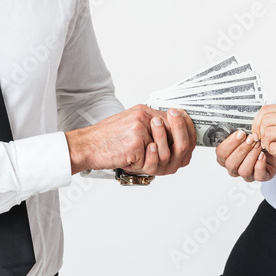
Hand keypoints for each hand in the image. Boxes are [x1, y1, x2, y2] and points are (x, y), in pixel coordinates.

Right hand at [64, 105, 194, 174]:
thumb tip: (176, 138)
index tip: (188, 143)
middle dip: (180, 151)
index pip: (178, 120)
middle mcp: (145, 116)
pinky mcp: (136, 142)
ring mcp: (141, 128)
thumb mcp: (131, 127)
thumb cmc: (107, 140)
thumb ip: (152, 130)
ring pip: (166, 152)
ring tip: (141, 159)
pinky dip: (142, 165)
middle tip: (172, 159)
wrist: (87, 145)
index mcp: (145, 111)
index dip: (188, 134)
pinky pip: (151, 160)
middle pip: (179, 135)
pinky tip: (132, 160)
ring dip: (155, 161)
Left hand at [140, 107, 195, 175]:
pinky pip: (153, 163)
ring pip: (166, 154)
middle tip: (172, 113)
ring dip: (161, 136)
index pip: (191, 139)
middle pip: (183, 145)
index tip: (179, 111)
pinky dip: (152, 153)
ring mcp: (164, 166)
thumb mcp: (164, 132)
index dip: (186, 125)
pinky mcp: (150, 169)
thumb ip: (172, 125)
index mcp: (183, 152)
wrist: (132, 152)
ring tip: (156, 121)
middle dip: (178, 127)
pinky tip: (150, 143)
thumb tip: (178, 111)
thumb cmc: (150, 141)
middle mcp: (176, 160)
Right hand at [215, 129, 275, 181]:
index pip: (221, 153)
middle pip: (231, 164)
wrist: (273, 143)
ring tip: (258, 145)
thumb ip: (238, 133)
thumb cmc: (257, 138)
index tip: (240, 133)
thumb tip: (237, 131)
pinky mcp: (260, 177)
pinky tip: (263, 155)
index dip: (230, 143)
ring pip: (244, 171)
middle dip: (242, 149)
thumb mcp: (246, 132)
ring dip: (251, 156)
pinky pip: (258, 176)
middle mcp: (234, 168)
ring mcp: (246, 174)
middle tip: (251, 139)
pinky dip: (260, 165)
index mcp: (226, 157)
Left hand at [252, 103, 275, 180]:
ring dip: (267, 144)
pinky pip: (273, 147)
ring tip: (275, 148)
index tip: (258, 131)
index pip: (266, 109)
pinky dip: (273, 152)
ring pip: (267, 133)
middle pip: (265, 121)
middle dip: (261, 134)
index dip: (257, 121)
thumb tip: (256, 121)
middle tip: (267, 142)